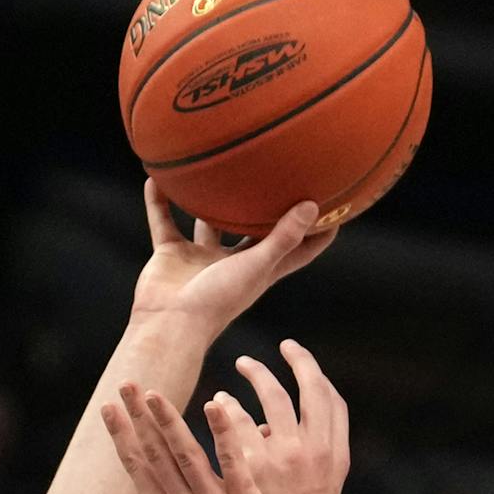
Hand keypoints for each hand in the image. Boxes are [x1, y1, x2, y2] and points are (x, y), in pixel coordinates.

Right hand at [94, 386, 284, 493]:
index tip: (108, 409)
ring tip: (153, 392)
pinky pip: (232, 464)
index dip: (122, 436)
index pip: (138, 469)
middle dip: (137, 417)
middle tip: (124, 382)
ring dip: (168, 420)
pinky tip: (216, 405)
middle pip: (156, 454)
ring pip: (187, 453)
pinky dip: (223, 435)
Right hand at [130, 183, 334, 339]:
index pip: (299, 249)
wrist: (170, 325)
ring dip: (207, 201)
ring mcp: (203, 258)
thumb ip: (283, 238)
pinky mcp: (173, 254)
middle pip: (253, 231)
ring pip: (207, 223)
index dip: (318, 232)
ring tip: (214, 169)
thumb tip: (312, 206)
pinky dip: (159, 201)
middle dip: (264, 207)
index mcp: (262, 269)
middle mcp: (234, 262)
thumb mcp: (257, 266)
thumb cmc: (218, 301)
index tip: (337, 205)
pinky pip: (164, 221)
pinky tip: (156, 176)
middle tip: (277, 172)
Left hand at [234, 341, 349, 493]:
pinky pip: (239, 421)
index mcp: (336, 457)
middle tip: (284, 347)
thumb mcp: (319, 491)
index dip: (318, 375)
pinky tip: (218, 403)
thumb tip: (275, 426)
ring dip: (257, 374)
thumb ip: (309, 454)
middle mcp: (315, 452)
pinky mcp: (251, 466)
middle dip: (298, 360)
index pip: (333, 400)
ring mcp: (284, 456)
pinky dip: (229, 407)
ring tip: (242, 365)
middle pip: (310, 389)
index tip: (304, 359)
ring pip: (272, 397)